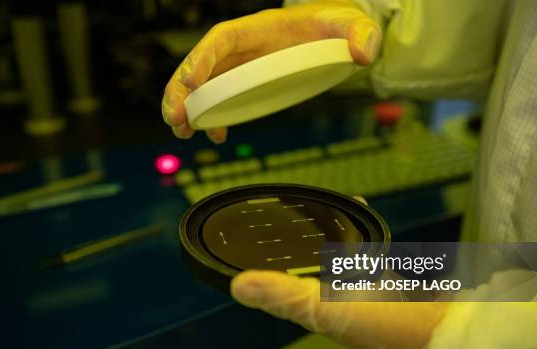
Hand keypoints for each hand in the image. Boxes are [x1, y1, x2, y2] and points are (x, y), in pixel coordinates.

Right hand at [162, 1, 381, 142]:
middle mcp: (246, 46)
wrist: (333, 32)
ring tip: (181, 131)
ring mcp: (245, 64)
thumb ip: (361, 35)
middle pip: (202, 62)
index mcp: (262, 28)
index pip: (223, 38)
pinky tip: (214, 135)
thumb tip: (363, 53)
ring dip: (189, 106)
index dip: (202, 59)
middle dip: (182, 89)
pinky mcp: (249, 82)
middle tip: (173, 118)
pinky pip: (222, 97)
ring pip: (206, 83)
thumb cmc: (337, 25)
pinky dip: (213, 116)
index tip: (190, 83)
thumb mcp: (353, 25)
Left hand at [230, 196, 447, 348]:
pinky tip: (362, 212)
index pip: (285, 281)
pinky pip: (369, 248)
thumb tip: (239, 286)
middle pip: (310, 265)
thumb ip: (285, 296)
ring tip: (325, 206)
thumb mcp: (325, 309)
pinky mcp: (390, 279)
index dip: (270, 261)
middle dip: (302, 238)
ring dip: (330, 232)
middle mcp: (338, 298)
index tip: (259, 232)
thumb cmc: (387, 330)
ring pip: (339, 254)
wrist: (446, 333)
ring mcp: (365, 288)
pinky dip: (363, 230)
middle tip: (293, 211)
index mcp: (318, 307)